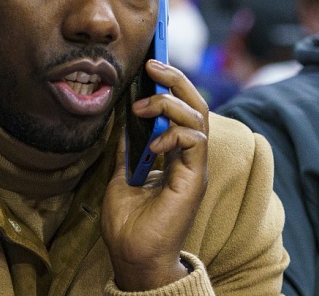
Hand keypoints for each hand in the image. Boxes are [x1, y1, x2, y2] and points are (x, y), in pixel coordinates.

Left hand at [101, 59, 208, 290]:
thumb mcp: (121, 175)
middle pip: (195, 105)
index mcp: (174, 154)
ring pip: (198, 117)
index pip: (179, 110)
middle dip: (175, 80)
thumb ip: (127, 149)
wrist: (132, 254)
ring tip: (143, 106)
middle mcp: (188, 157)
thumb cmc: (128, 221)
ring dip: (169, 104)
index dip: (169, 85)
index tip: (149, 66)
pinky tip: (154, 143)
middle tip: (152, 65)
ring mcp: (193, 167)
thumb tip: (121, 123)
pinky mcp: (194, 178)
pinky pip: (196, 141)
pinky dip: (175, 133)